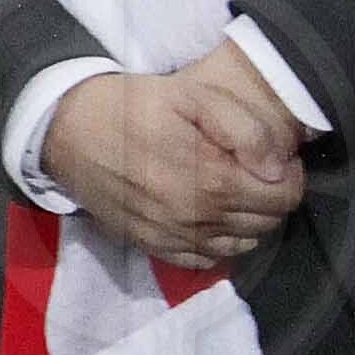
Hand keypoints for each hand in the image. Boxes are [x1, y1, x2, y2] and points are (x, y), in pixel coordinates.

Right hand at [45, 46, 304, 268]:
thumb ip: (244, 129)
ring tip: (229, 189)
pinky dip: (218, 242)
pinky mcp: (150, 246)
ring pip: (241, 244)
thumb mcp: (192, 95)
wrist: (65, 128)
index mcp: (211, 181)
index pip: (285, 197)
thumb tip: (277, 169)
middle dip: (270, 196)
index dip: (289, 174)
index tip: (271, 157)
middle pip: (266, 223)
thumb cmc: (132, 105)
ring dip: (247, 220)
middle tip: (250, 168)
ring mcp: (171, 238)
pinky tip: (207, 214)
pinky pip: (205, 259)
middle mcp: (194, 220)